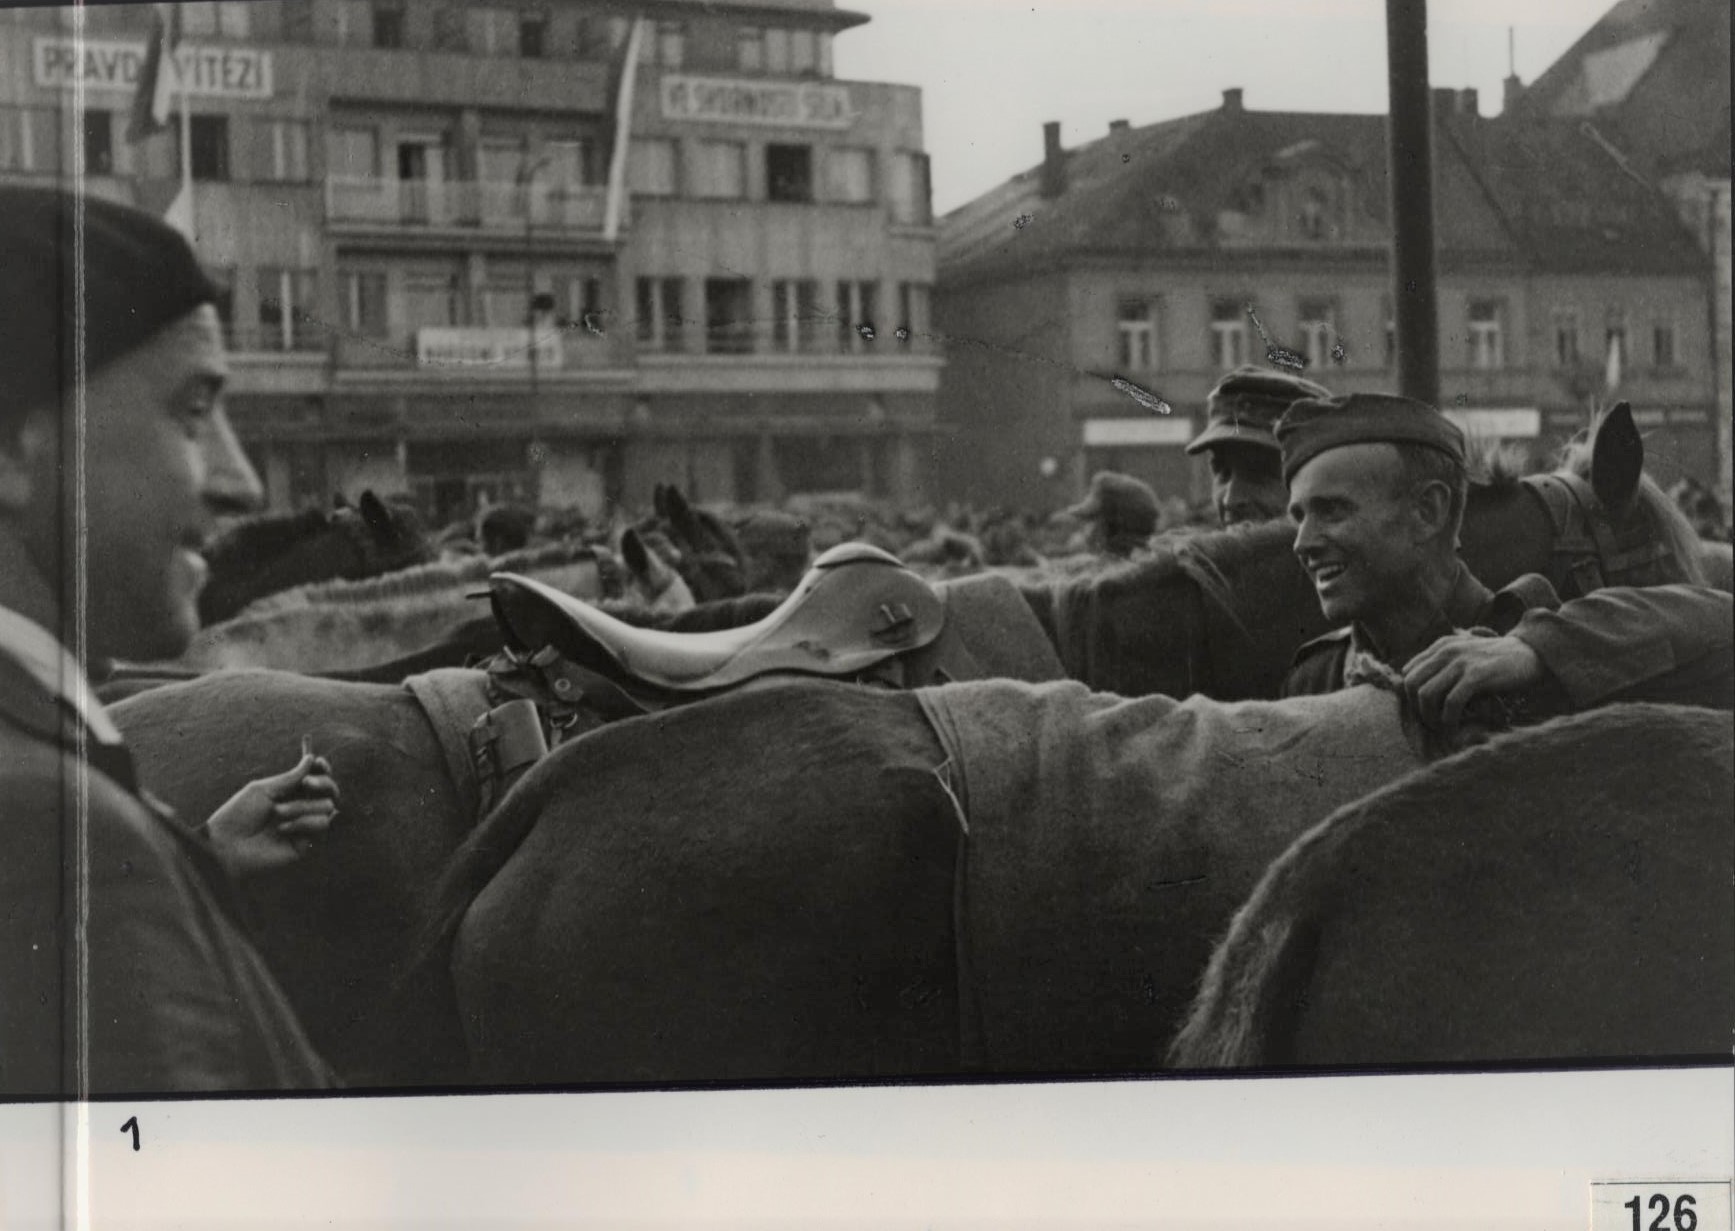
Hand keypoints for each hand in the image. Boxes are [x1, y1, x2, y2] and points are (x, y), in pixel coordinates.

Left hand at [204, 748, 339, 879]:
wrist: (227, 845)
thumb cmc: (239, 814)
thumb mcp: (263, 789)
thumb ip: (290, 777)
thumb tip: (312, 759)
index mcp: (290, 794)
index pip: (317, 779)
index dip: (323, 770)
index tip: (318, 762)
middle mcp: (301, 809)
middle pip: (331, 791)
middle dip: (323, 783)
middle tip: (307, 783)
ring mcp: (305, 827)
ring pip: (327, 807)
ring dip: (302, 807)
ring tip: (278, 813)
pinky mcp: (306, 844)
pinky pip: (321, 825)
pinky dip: (303, 823)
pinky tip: (282, 829)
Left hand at [1402, 631, 1544, 732]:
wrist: (1532, 654)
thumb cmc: (1497, 662)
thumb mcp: (1466, 657)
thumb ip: (1444, 667)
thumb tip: (1421, 695)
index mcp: (1441, 646)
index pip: (1408, 672)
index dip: (1410, 696)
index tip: (1424, 711)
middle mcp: (1446, 651)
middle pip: (1411, 684)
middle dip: (1416, 709)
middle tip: (1430, 723)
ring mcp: (1461, 662)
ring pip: (1426, 694)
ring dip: (1430, 717)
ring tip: (1442, 727)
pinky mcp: (1477, 675)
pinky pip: (1451, 702)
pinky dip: (1448, 719)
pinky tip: (1454, 727)